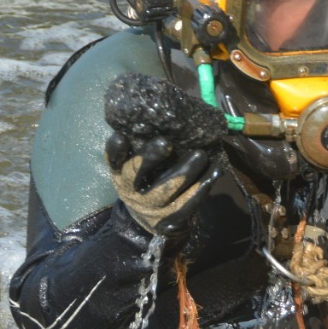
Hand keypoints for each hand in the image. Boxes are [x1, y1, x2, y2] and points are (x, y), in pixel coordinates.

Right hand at [103, 73, 226, 235]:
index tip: (120, 136)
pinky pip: (188, 204)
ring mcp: (151, 208)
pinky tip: (214, 172)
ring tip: (200, 155)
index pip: (113, 160)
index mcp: (120, 172)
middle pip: (137, 174)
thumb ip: (144, 143)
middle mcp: (131, 190)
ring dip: (185, 171)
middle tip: (166, 143)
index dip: (115, 150)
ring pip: (167, 188)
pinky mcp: (171, 220)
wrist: (153, 223)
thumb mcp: (138, 164)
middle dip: (151, 158)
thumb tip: (164, 105)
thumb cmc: (149, 180)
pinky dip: (202, 187)